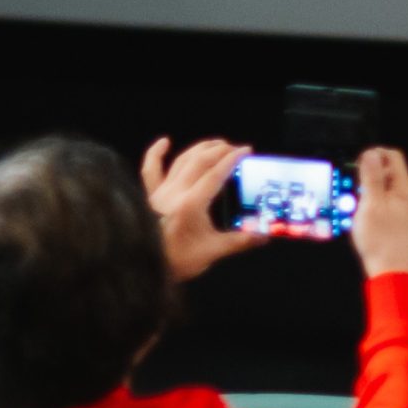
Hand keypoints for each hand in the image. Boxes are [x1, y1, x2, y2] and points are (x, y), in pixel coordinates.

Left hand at [141, 136, 262, 282]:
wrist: (141, 266)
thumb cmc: (177, 260)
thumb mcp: (212, 252)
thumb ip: (240, 241)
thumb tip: (265, 236)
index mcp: (192, 203)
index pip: (216, 174)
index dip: (232, 159)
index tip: (246, 151)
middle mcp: (175, 192)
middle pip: (199, 162)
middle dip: (219, 150)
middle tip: (235, 147)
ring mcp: (160, 191)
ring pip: (181, 161)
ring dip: (199, 148)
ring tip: (215, 143)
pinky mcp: (149, 195)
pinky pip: (150, 170)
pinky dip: (155, 153)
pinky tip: (164, 141)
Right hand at [350, 147, 407, 278]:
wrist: (392, 271)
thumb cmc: (383, 242)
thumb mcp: (372, 204)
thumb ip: (372, 178)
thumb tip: (371, 154)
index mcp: (404, 189)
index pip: (394, 157)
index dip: (374, 154)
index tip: (357, 163)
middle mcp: (407, 198)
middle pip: (388, 173)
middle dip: (367, 175)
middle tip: (353, 187)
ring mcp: (403, 211)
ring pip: (383, 190)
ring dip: (366, 192)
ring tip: (355, 204)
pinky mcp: (397, 222)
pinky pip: (382, 205)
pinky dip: (369, 205)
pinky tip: (360, 216)